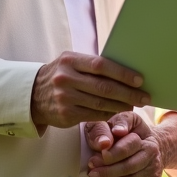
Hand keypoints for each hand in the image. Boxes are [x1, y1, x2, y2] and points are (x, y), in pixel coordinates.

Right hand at [30, 52, 150, 128]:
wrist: (32, 95)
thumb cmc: (60, 75)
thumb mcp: (71, 63)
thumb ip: (92, 66)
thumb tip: (126, 71)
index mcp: (69, 60)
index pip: (101, 65)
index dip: (122, 73)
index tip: (140, 79)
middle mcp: (65, 78)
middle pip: (104, 87)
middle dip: (128, 93)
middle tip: (144, 97)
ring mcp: (65, 98)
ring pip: (101, 104)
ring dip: (121, 105)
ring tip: (134, 104)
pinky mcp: (66, 115)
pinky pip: (94, 115)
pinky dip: (109, 114)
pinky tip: (118, 111)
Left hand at [83, 112, 162, 176]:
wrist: (153, 144)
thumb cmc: (134, 132)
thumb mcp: (128, 120)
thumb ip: (120, 122)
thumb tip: (117, 131)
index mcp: (145, 139)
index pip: (128, 148)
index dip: (111, 155)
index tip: (95, 159)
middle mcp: (152, 155)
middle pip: (130, 167)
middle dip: (108, 172)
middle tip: (93, 173)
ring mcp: (153, 171)